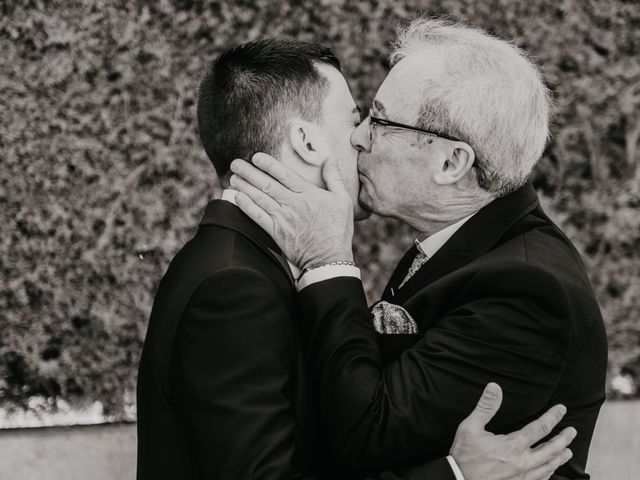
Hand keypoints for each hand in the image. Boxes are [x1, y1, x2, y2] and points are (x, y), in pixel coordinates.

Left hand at [229, 153, 354, 269]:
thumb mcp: (343, 201)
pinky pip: (258, 217)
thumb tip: (330, 158)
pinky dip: (247, 207)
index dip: (268, 164)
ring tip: (233, 177)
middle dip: (249, 172)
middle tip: (236, 163)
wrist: (330, 260)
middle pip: (267, 184)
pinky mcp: (277, 233)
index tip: (256, 157)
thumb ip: (334, 178)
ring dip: (245, 187)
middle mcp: (293, 204)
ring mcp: (283, 219)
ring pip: (260, 198)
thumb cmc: (338, 230)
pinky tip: (238, 198)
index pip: (284, 174)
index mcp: (309, 194)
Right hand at [451, 383, 575, 479]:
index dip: (552, 417)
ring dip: (560, 457)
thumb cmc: (464, 456)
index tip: (561, 409)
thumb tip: (494, 387)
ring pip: (548, 466)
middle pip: (551, 449)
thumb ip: (485, 407)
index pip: (540, 428)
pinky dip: (549, 473)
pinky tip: (550, 470)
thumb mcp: (470, 428)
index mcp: (512, 446)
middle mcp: (522, 463)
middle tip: (572, 431)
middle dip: (563, 438)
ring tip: (568, 451)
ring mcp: (522, 477)